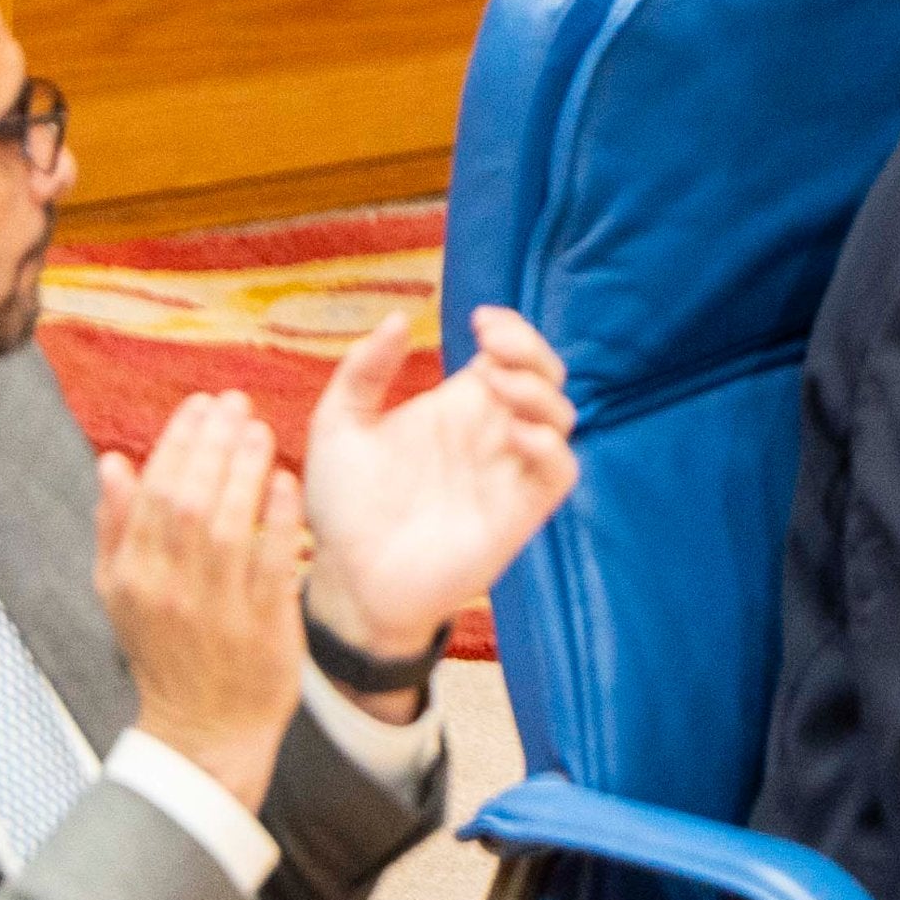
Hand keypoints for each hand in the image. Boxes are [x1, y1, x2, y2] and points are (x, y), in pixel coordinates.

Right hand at [94, 392, 304, 814]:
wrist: (205, 728)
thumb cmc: (167, 650)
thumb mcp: (122, 593)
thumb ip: (116, 526)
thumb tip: (113, 461)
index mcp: (130, 577)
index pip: (150, 494)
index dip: (177, 443)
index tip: (200, 405)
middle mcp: (168, 588)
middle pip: (186, 500)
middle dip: (211, 444)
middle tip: (234, 403)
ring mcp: (216, 605)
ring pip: (227, 523)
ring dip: (244, 469)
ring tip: (259, 429)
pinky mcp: (263, 622)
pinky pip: (272, 560)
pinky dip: (278, 517)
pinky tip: (287, 480)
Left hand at [302, 306, 577, 707]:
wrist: (347, 580)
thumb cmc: (344, 508)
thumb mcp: (338, 428)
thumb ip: (363, 372)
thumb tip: (397, 319)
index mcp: (460, 406)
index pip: (509, 353)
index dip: (510, 329)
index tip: (480, 320)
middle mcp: (493, 432)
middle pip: (545, 375)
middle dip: (531, 349)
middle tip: (494, 344)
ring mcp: (510, 470)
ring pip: (561, 416)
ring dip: (539, 391)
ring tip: (499, 385)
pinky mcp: (521, 511)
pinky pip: (559, 470)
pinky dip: (549, 446)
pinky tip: (513, 434)